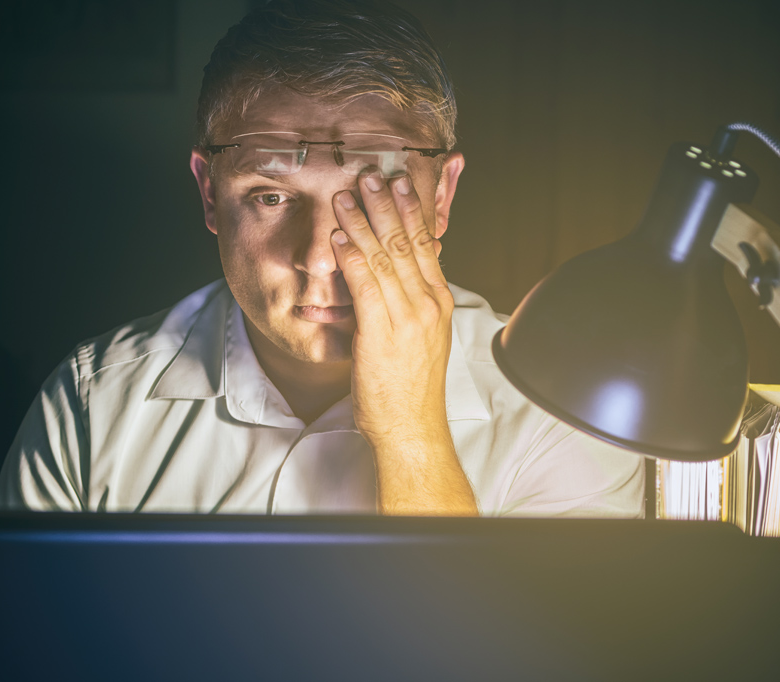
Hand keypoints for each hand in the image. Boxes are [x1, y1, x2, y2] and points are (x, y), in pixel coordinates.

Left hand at [330, 169, 476, 514]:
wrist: (412, 428)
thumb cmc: (408, 388)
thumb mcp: (416, 337)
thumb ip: (404, 303)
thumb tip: (385, 278)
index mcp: (438, 303)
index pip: (425, 246)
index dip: (411, 212)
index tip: (400, 185)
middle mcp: (428, 304)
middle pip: (406, 243)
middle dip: (386, 205)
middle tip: (372, 175)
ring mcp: (408, 317)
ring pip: (385, 257)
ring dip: (364, 222)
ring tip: (348, 195)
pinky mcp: (383, 332)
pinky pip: (366, 285)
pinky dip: (353, 257)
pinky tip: (341, 237)